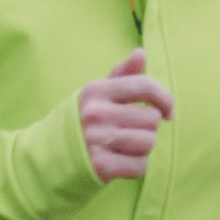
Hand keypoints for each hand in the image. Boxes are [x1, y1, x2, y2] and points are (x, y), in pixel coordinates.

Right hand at [77, 49, 173, 183]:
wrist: (50, 156)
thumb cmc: (84, 121)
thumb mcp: (98, 94)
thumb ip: (122, 74)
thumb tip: (141, 53)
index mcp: (96, 90)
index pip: (145, 86)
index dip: (165, 99)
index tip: (168, 112)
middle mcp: (95, 113)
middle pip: (152, 119)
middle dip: (147, 128)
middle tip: (129, 132)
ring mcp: (96, 140)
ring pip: (149, 143)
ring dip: (142, 148)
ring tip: (124, 147)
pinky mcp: (100, 167)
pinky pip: (140, 166)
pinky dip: (136, 167)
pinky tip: (120, 162)